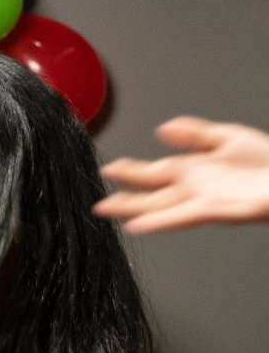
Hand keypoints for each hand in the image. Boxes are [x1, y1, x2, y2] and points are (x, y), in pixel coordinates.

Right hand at [96, 117, 268, 232]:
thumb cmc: (267, 162)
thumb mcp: (227, 137)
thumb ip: (194, 133)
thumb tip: (162, 129)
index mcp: (193, 172)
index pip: (154, 174)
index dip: (130, 172)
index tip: (110, 168)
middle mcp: (196, 190)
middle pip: (154, 197)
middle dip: (126, 201)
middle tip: (101, 205)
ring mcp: (208, 202)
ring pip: (167, 210)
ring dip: (141, 214)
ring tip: (118, 216)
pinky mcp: (224, 209)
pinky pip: (189, 215)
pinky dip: (165, 220)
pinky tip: (147, 223)